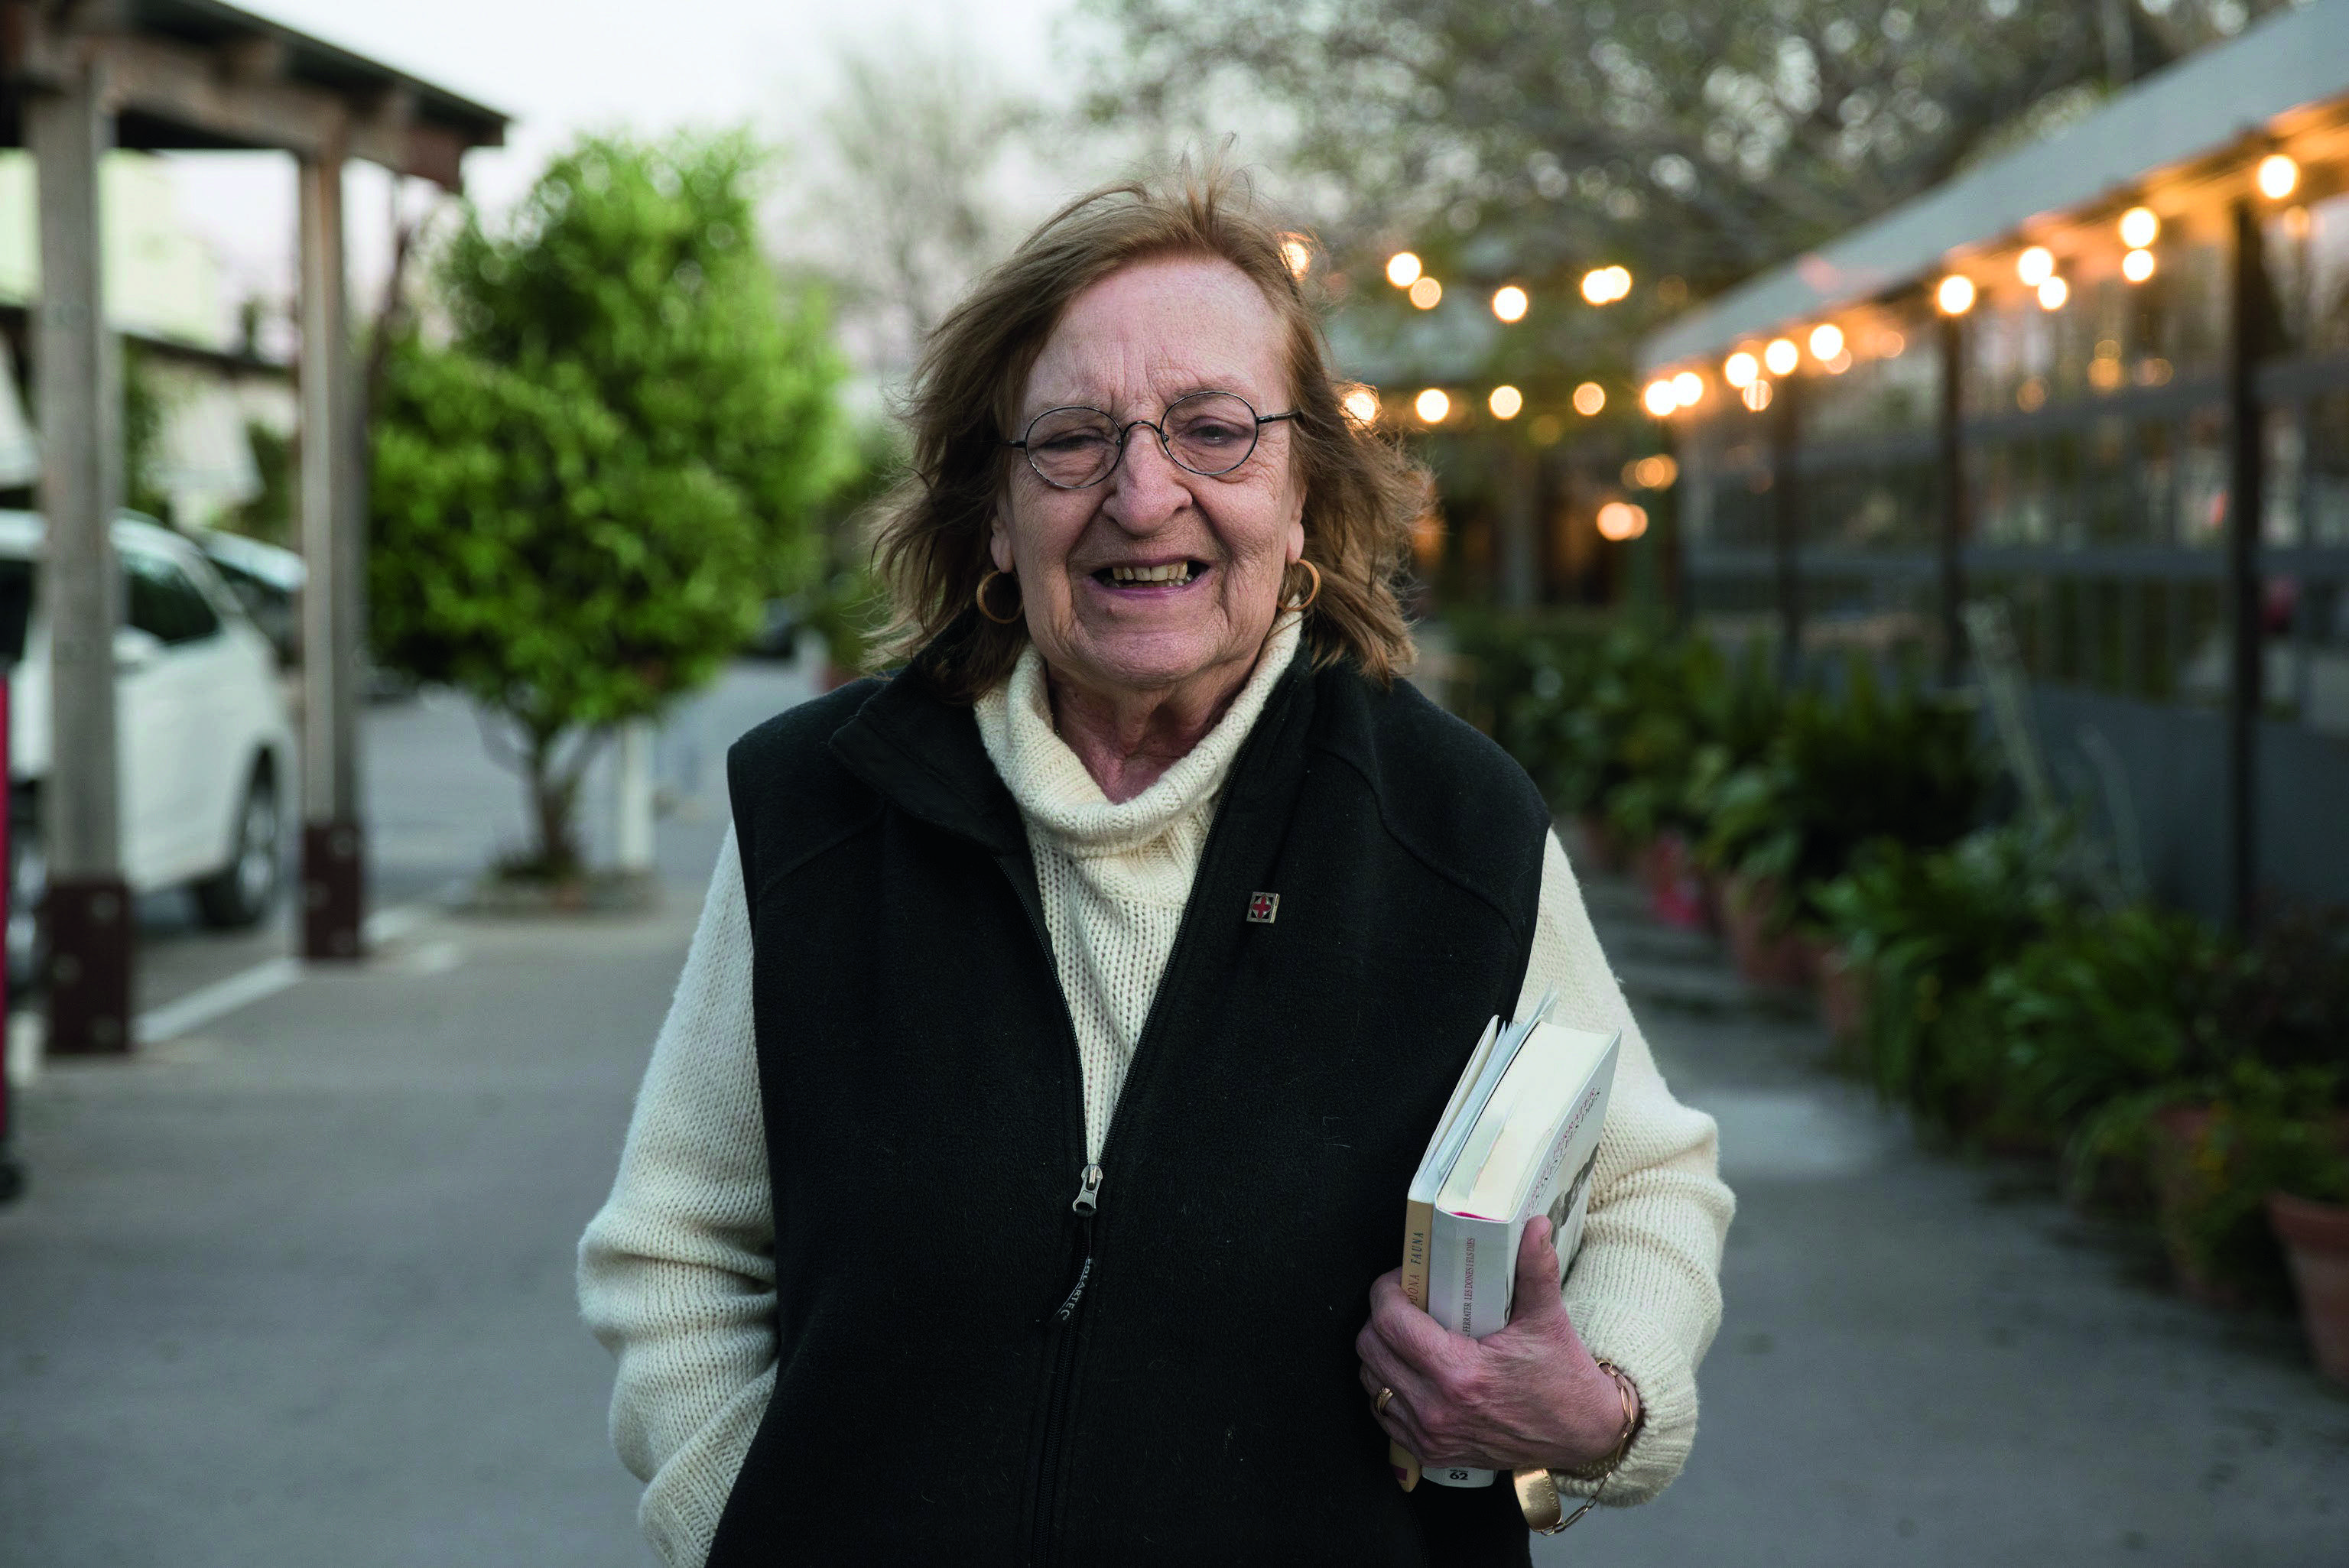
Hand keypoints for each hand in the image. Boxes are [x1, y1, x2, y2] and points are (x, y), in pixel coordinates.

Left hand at [1354, 1217, 1636, 1473]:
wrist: (1583, 1436)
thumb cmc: (1564, 1379)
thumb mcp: (1548, 1320)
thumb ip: (1536, 1269)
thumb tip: (1535, 1225)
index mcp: (1459, 1373)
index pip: (1390, 1322)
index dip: (1387, 1291)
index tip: (1403, 1278)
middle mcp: (1436, 1408)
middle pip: (1371, 1348)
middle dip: (1380, 1317)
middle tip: (1405, 1302)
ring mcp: (1430, 1435)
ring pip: (1372, 1381)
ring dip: (1381, 1353)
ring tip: (1407, 1334)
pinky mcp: (1431, 1452)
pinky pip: (1384, 1414)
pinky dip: (1388, 1388)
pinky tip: (1410, 1370)